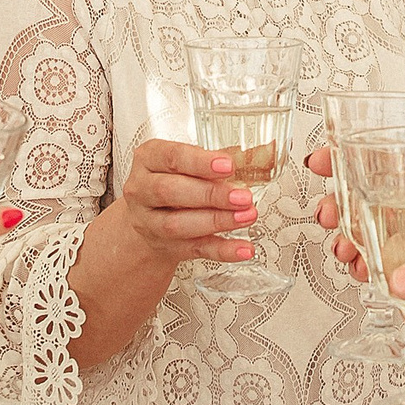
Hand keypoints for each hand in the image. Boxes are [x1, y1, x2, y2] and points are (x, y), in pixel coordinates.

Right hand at [106, 138, 259, 266]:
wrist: (148, 218)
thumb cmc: (171, 181)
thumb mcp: (185, 163)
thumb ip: (218, 159)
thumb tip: (261, 154)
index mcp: (149, 159)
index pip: (171, 157)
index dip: (199, 162)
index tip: (227, 165)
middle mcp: (143, 190)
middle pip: (170, 192)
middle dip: (210, 194)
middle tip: (242, 196)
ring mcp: (150, 221)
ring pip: (178, 224)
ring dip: (217, 221)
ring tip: (246, 216)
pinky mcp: (166, 246)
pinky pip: (195, 249)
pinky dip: (222, 250)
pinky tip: (243, 248)